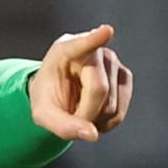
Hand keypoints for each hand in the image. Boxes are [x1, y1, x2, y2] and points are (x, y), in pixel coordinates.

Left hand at [28, 24, 133, 142]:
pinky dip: (106, 123)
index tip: (107, 32)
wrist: (59, 95)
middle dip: (84, 113)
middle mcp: (92, 51)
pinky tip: (94, 114)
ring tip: (80, 110)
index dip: (94, 39)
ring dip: (94, 120)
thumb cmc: (48, 98)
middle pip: (98, 89)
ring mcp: (112, 62)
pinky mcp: (124, 76)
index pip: (81, 45)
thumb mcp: (42, 114)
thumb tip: (93, 135)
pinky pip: (120, 112)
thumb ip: (62, 126)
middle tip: (69, 114)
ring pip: (111, 105)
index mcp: (63, 51)